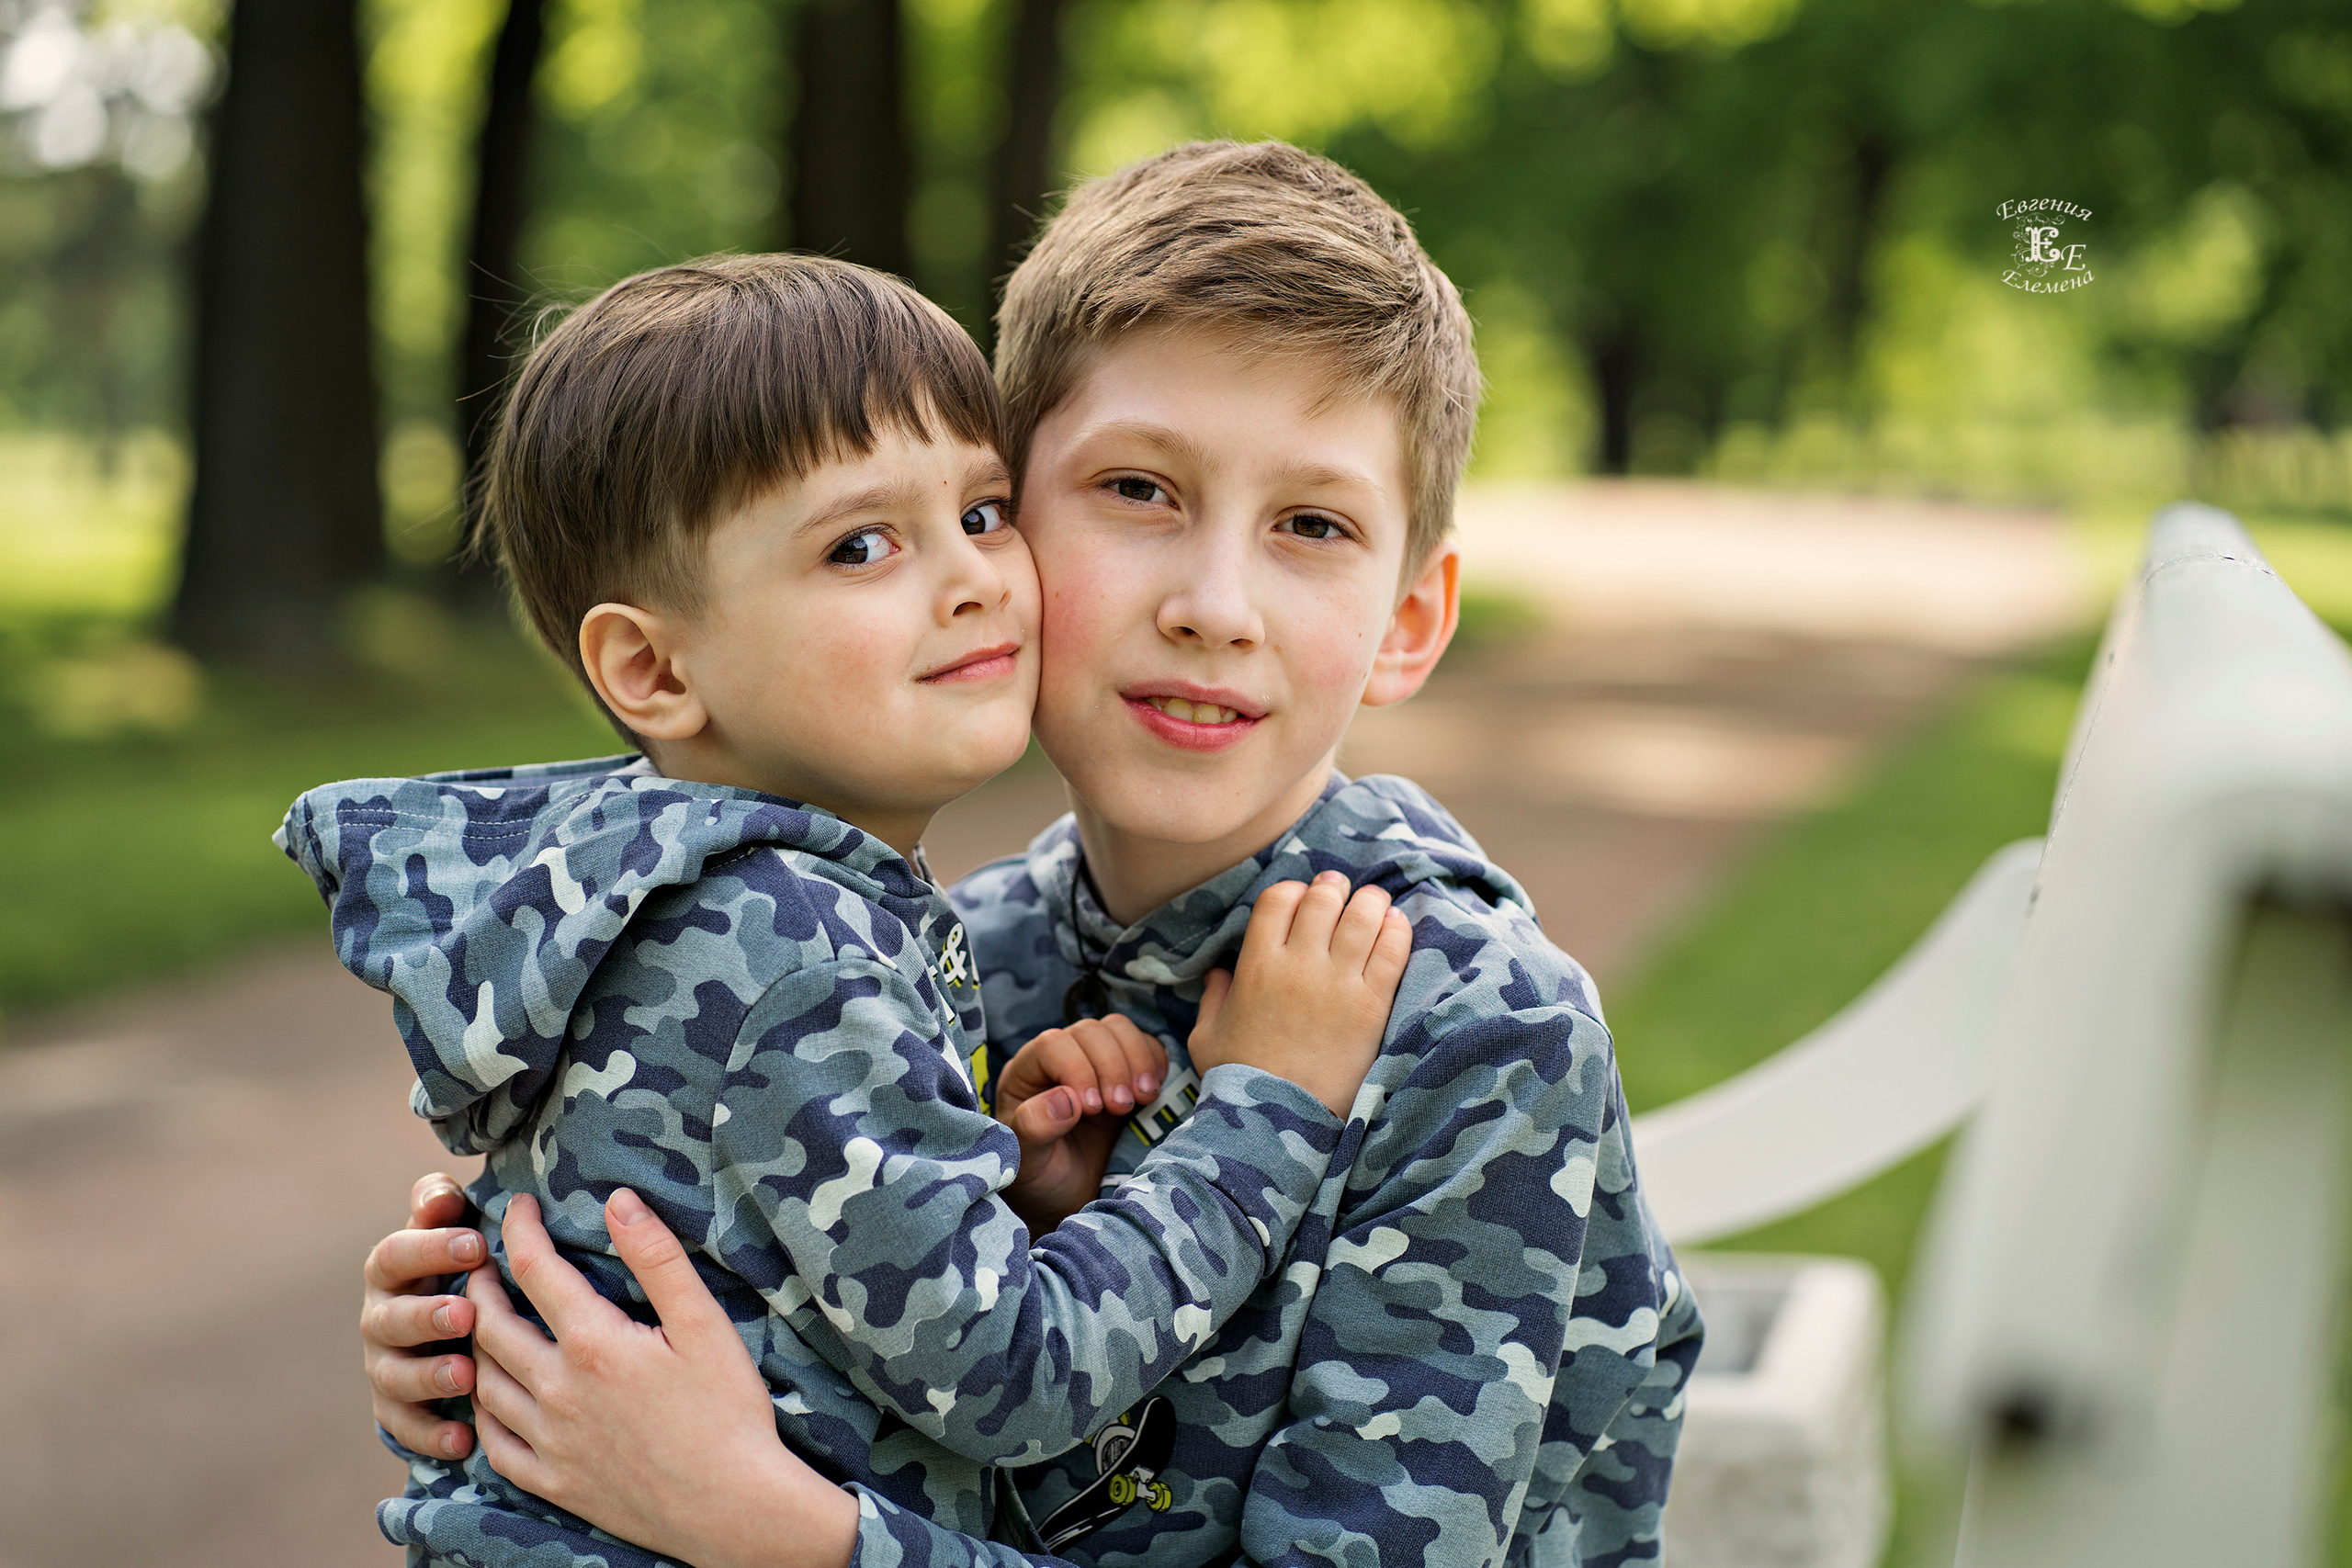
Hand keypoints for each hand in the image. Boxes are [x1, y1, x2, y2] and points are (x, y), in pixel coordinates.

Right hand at [361, 1172, 486, 1459]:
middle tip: (466, 1314)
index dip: (431, 1250)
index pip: (397, 1256)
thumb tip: (440, 1196)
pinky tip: (464, 1439)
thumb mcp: (451, 1226)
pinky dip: (431, 1434)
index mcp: (391, 1270)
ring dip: (428, 1377)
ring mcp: (385, 1366)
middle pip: (390, 1319)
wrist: (448, 1323)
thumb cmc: (460, 1260)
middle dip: (426, 1317)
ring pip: (395, 1376)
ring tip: (466, 1375)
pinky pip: (405, 1428)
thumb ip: (441, 1205)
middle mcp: (380, 1318)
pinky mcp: (396, 1409)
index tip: (477, 1245)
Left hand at [468, 1190, 856, 1567]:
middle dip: (481, 1283)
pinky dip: (482, 1411)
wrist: (734, 1507)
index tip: (519, 1205)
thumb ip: (657, 1258)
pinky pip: (494, 1443)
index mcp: (594, 1344)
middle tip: (485, 1261)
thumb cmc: (729, 1411)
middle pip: (492, 1324)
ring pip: (484, 1381)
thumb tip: (618, 1201)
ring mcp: (550, 1441)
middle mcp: (558, 1391)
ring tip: (486, 1321)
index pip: (536, 1269)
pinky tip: (493, 1396)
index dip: (520, 1228)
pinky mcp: (553, 1482)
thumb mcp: (704, 1324)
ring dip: (476, 1343)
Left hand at [993, 1015, 1165, 1233]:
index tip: (1092, 1109)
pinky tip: (1154, 1094)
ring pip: (1118, 1030)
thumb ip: (1034, 1128)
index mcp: (1026, 1074)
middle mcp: (1060, 1060)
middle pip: (1090, 1031)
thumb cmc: (1040, 1181)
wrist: (1070, 1201)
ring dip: (1137, 1059)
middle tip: (1122, 1107)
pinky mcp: (1126, 1074)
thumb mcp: (1026, 1162)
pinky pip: (1146, 1046)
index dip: (1077, 1069)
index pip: (1053, 1045)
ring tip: (1143, 1099)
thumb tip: (1065, 1098)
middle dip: (1112, 1065)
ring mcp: (1095, 1063)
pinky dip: (1156, 1062)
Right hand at [1188, 870, 1410, 1117]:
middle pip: (1323, 899)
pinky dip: (1397, 930)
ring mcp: (1338, 984)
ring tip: (1374, 904)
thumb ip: (1212, 999)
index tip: (1302, 899)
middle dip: (1334, 888)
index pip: (1278, 899)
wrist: (1280, 1122)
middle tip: (1341, 891)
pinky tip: (1396, 926)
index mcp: (1255, 966)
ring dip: (1370, 902)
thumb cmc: (1238, 1082)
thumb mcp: (1206, 1037)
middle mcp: (1298, 966)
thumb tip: (1217, 973)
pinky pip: (1392, 950)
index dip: (1293, 891)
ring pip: (1362, 915)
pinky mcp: (1371, 1006)